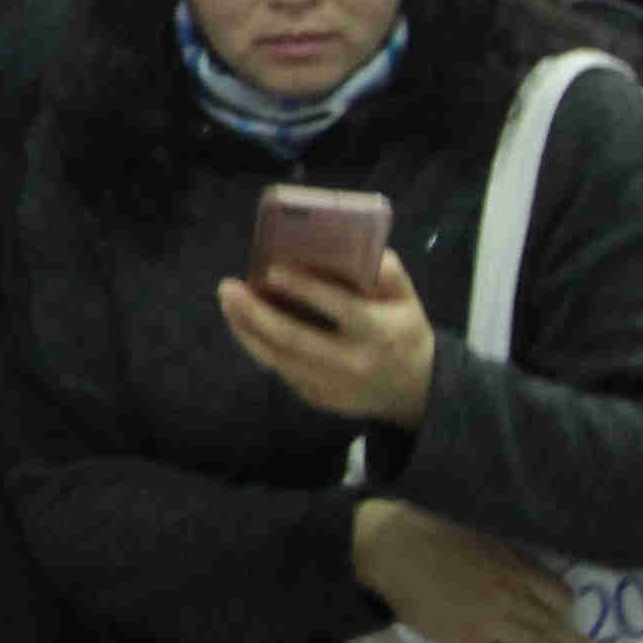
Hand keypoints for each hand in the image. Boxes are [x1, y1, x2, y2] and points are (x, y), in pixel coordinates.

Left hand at [219, 256, 441, 427]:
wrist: (414, 389)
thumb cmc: (404, 330)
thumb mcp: (407, 298)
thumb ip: (385, 272)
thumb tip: (348, 244)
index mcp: (380, 332)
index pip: (339, 307)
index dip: (304, 288)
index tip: (273, 269)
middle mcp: (353, 362)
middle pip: (295, 339)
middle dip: (256, 313)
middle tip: (229, 287)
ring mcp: (333, 386)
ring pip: (279, 359)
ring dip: (247, 329)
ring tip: (229, 301)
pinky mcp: (317, 398)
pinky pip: (281, 370)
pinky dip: (258, 346)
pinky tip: (243, 323)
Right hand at [355, 500, 593, 642]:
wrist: (396, 549)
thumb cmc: (434, 532)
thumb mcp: (483, 532)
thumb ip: (508, 553)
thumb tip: (524, 569)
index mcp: (515, 567)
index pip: (556, 592)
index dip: (565, 606)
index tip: (567, 613)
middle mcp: (510, 596)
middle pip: (553, 624)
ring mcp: (490, 621)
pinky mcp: (465, 640)